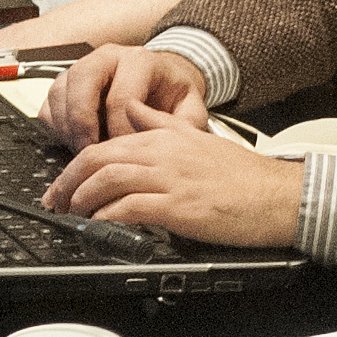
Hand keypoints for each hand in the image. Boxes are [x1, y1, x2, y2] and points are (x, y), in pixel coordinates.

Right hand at [42, 39, 204, 143]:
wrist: (161, 82)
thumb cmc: (172, 96)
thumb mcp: (190, 107)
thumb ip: (185, 124)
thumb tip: (166, 146)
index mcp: (139, 60)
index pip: (122, 97)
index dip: (121, 132)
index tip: (126, 156)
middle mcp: (107, 57)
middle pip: (82, 80)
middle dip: (83, 122)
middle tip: (90, 153)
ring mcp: (83, 68)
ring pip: (60, 91)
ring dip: (68, 128)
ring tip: (84, 154)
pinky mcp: (66, 85)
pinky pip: (49, 105)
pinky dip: (56, 129)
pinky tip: (74, 145)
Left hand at [45, 117, 306, 246]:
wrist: (280, 196)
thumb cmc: (245, 176)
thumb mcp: (198, 137)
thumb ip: (161, 121)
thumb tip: (133, 109)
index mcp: (166, 137)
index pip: (106, 144)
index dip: (75, 167)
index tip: (64, 186)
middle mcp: (164, 153)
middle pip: (98, 160)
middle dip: (68, 183)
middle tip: (56, 203)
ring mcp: (171, 179)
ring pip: (108, 181)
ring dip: (82, 201)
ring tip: (73, 217)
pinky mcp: (180, 206)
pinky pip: (130, 208)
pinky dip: (108, 218)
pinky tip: (100, 227)